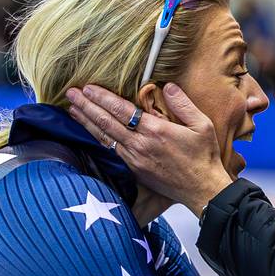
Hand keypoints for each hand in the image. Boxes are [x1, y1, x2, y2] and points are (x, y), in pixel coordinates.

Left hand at [66, 83, 234, 215]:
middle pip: (106, 122)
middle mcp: (140, 144)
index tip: (88, 87)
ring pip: (104, 137)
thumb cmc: (204, 157)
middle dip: (86, 106)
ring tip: (72, 110)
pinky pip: (111, 150)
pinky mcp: (134, 170)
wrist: (202, 189)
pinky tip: (89, 132)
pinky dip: (97, 138)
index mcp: (155, 130)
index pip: (121, 109)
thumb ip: (183, 103)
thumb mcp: (201, 124)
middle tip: (71, 93)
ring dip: (86, 122)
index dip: (102, 97)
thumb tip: (167, 86)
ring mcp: (134, 159)